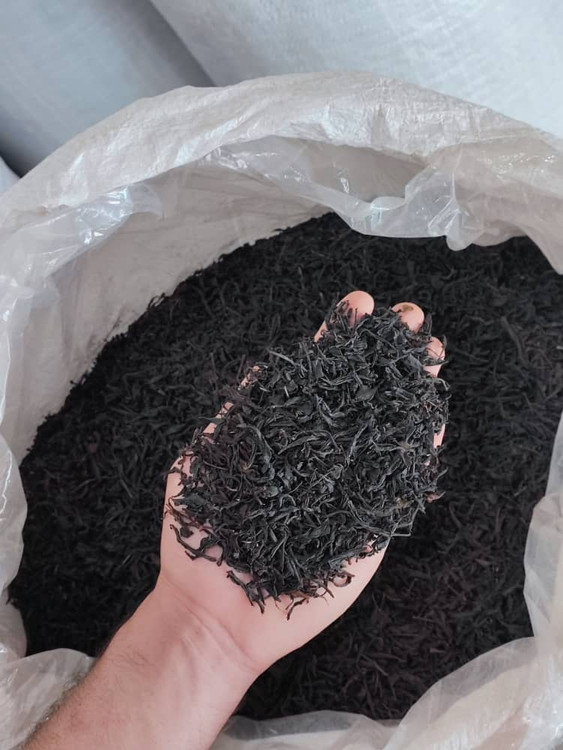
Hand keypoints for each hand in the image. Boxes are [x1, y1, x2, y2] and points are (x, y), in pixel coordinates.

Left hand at [158, 291, 444, 676]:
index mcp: (284, 435)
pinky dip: (417, 453)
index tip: (357, 306)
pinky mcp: (366, 528)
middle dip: (385, 356)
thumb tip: (258, 368)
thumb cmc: (200, 535)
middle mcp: (321, 455)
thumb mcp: (203, 461)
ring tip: (432, 353)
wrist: (214, 611)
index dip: (337, 340)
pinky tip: (434, 419)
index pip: (316, 377)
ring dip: (411, 392)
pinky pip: (395, 486)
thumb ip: (236, 416)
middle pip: (360, 397)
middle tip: (410, 319)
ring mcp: (346, 489)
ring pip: (385, 433)